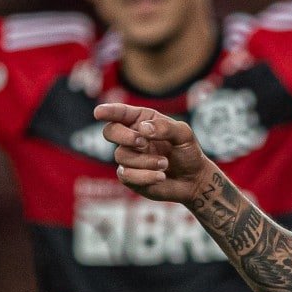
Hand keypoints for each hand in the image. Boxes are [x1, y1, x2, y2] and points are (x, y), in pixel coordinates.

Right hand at [96, 103, 217, 205]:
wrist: (193, 179)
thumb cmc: (187, 152)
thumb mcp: (183, 134)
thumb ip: (165, 127)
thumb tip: (142, 128)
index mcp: (142, 120)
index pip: (120, 113)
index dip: (108, 111)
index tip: (98, 112)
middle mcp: (131, 137)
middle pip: (110, 131)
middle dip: (124, 136)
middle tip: (143, 142)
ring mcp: (129, 157)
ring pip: (121, 155)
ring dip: (145, 160)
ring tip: (165, 163)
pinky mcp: (129, 177)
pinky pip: (126, 175)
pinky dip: (145, 176)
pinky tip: (161, 176)